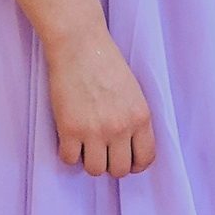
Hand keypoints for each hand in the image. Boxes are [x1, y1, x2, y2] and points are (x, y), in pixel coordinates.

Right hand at [46, 31, 155, 177]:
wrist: (79, 44)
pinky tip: (68, 139)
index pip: (146, 158)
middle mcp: (121, 127)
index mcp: (141, 117)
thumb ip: (134, 119)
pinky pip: (69, 159)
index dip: (135, 165)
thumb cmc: (106, 63)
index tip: (125, 160)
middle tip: (102, 152)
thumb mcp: (133, 91)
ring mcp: (95, 130)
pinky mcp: (69, 129)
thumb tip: (129, 146)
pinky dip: (68, 153)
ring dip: (89, 161)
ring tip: (84, 145)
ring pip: (95, 170)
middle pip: (120, 170)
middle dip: (111, 164)